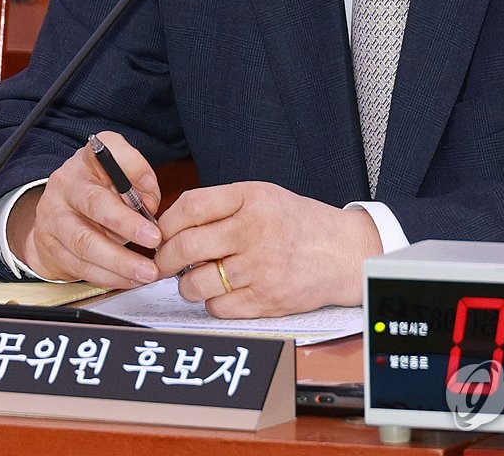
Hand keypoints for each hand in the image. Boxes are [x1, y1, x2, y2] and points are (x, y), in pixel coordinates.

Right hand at [7, 131, 162, 285]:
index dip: (134, 170)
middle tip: (154, 239)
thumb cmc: (98, 189)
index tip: (152, 194)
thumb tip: (151, 202)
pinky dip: (108, 276)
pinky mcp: (50, 246)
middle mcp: (66, 183)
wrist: (57, 213)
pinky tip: (129, 279)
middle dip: (127, 224)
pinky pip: (81, 266)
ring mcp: (54, 216)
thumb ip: (139, 180)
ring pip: (85, 242)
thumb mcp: (120, 174)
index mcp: (88, 158)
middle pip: (95, 203)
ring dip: (120, 261)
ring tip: (146, 271)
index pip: (110, 151)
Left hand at [153, 181, 381, 316]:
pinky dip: (212, 303)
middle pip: (186, 247)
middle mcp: (254, 231)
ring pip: (195, 283)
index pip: (191, 206)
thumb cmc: (297, 222)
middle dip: (164, 259)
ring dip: (187, 283)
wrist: (341, 252)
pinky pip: (217, 308)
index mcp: (252, 198)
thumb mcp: (263, 196)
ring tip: (196, 277)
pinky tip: (223, 291)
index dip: (167, 222)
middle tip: (163, 262)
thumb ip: (221, 205)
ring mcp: (260, 268)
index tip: (161, 232)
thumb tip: (171, 223)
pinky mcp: (265, 300)